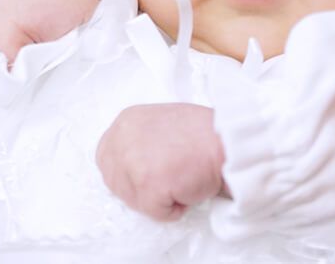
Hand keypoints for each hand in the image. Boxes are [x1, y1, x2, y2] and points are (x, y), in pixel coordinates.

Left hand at [96, 104, 226, 220]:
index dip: (126, 172)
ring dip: (159, 197)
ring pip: (135, 200)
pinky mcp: (148, 184)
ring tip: (182, 177)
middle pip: (116, 182)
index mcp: (125, 122)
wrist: (228, 138)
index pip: (106, 158)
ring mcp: (133, 162)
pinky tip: (189, 186)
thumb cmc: (203, 132)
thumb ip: (140, 139)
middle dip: (141, 188)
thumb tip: (133, 165)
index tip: (147, 174)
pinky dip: (175, 208)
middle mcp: (123, 138)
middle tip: (169, 179)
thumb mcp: (159, 122)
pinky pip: (157, 212)